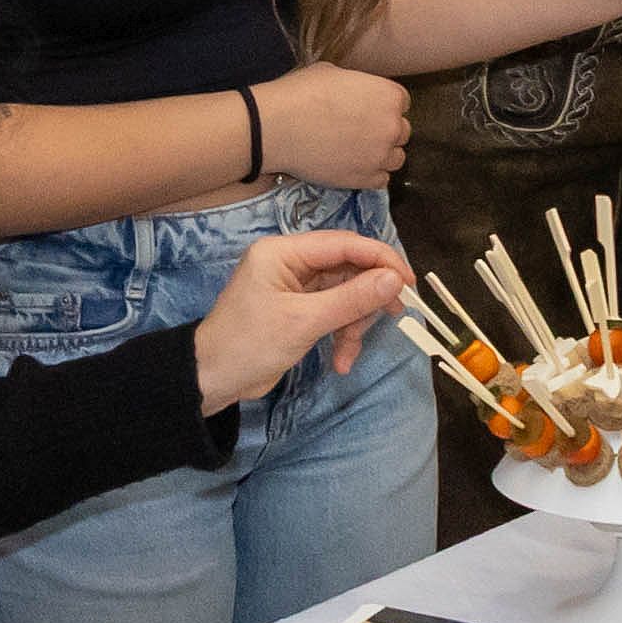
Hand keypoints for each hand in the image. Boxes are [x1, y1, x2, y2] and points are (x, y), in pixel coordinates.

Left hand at [192, 231, 413, 410]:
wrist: (213, 379)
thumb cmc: (249, 344)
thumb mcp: (304, 321)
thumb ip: (352, 298)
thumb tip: (395, 279)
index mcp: (284, 252)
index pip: (345, 243)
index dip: (381, 259)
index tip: (408, 283)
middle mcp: (292, 262)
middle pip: (349, 268)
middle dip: (368, 297)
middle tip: (393, 317)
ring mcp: (296, 286)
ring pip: (346, 294)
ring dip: (354, 324)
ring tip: (347, 352)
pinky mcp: (300, 310)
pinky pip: (334, 313)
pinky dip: (342, 335)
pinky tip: (340, 361)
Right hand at [252, 60, 411, 189]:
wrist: (276, 127)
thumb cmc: (300, 93)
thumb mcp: (333, 73)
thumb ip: (356, 86)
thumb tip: (354, 94)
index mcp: (389, 96)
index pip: (401, 103)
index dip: (382, 106)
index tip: (366, 109)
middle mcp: (392, 126)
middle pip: (401, 131)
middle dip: (384, 130)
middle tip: (358, 131)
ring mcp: (380, 155)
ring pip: (396, 158)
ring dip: (381, 154)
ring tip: (357, 151)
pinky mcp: (365, 179)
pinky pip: (382, 179)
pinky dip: (371, 174)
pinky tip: (353, 166)